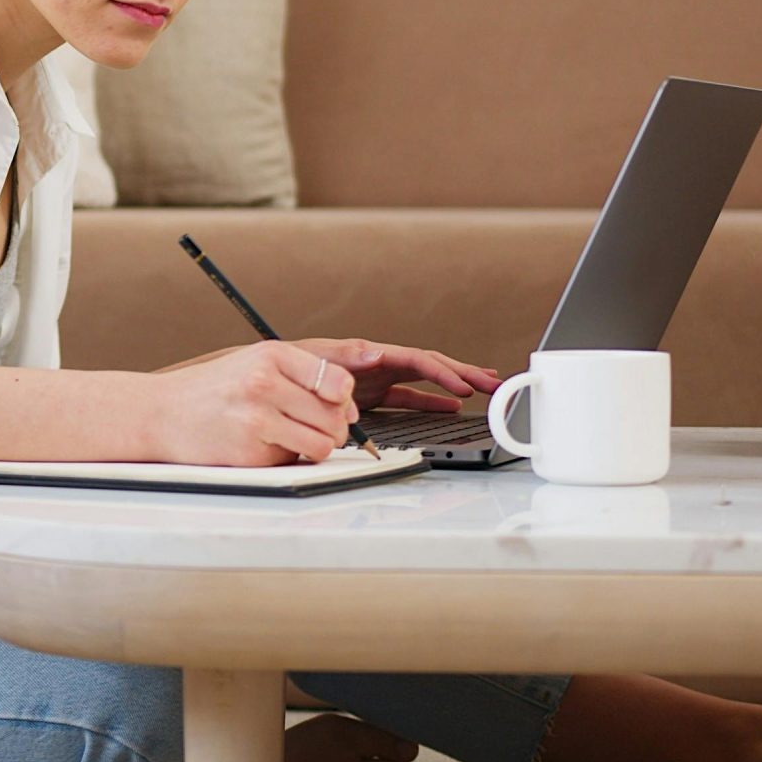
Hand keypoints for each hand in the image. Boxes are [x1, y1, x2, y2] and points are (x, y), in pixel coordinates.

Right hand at [146, 339, 371, 465]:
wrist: (162, 413)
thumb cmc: (214, 388)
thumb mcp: (255, 362)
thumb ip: (304, 375)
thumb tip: (349, 409)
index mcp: (271, 355)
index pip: (338, 381)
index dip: (343, 399)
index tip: (335, 404)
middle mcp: (264, 384)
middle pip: (334, 416)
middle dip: (333, 427)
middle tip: (311, 426)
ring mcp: (256, 420)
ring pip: (322, 444)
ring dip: (315, 446)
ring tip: (292, 436)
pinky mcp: (250, 453)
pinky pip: (293, 462)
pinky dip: (285, 457)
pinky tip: (262, 443)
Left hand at [294, 337, 504, 413]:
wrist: (267, 379)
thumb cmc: (288, 365)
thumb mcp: (315, 358)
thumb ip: (345, 357)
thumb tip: (375, 353)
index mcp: (370, 353)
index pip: (417, 360)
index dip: (442, 372)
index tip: (463, 386)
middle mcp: (379, 364)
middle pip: (430, 365)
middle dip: (463, 373)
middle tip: (494, 382)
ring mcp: (378, 380)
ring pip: (425, 381)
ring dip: (454, 385)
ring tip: (485, 388)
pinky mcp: (372, 396)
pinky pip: (410, 397)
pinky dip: (431, 402)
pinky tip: (451, 408)